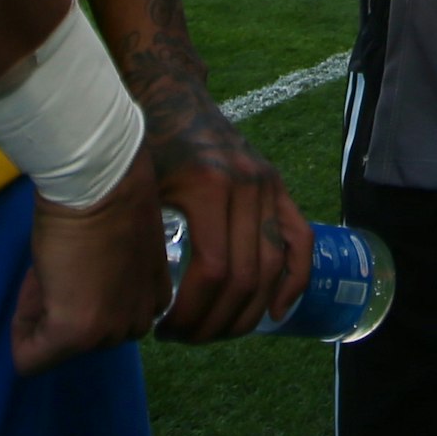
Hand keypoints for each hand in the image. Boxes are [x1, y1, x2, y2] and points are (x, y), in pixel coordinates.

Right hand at [14, 145, 168, 373]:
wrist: (99, 179)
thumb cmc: (108, 197)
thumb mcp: (119, 248)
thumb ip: (106, 281)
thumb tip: (68, 295)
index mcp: (153, 301)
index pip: (106, 320)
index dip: (80, 294)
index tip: (74, 261)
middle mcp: (135, 324)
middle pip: (81, 338)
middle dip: (61, 307)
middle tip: (58, 262)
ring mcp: (106, 332)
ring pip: (56, 347)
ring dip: (43, 313)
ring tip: (51, 265)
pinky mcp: (75, 332)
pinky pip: (31, 359)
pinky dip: (20, 331)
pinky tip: (34, 286)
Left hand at [149, 95, 314, 343]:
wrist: (172, 98)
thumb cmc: (143, 145)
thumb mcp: (136, 190)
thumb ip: (140, 241)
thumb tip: (139, 309)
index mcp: (208, 185)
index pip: (213, 269)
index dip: (192, 311)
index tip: (164, 330)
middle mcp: (247, 185)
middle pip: (245, 276)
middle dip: (216, 320)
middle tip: (186, 337)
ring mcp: (269, 185)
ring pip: (272, 266)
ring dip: (248, 312)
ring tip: (216, 331)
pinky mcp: (278, 186)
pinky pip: (300, 240)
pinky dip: (295, 280)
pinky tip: (277, 312)